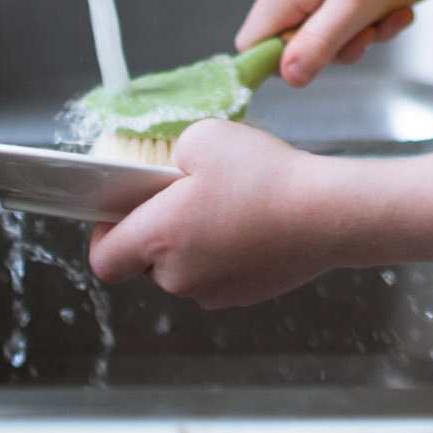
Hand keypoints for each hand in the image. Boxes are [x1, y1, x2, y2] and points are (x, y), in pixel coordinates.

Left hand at [87, 121, 343, 307]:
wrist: (329, 213)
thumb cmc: (265, 176)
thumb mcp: (201, 137)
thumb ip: (166, 154)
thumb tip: (166, 171)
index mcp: (159, 239)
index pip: (104, 259)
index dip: (105, 232)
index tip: (122, 208)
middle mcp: (180, 277)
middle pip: (145, 261)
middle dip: (157, 229)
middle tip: (185, 192)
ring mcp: (215, 292)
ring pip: (185, 268)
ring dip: (193, 241)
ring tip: (226, 202)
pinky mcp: (246, 296)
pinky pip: (218, 272)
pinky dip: (225, 251)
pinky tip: (250, 220)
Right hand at [237, 0, 431, 84]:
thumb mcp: (350, 8)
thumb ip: (317, 45)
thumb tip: (288, 77)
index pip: (251, 48)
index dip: (280, 65)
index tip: (320, 63)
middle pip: (292, 42)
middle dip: (336, 48)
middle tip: (370, 36)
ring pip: (321, 26)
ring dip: (359, 31)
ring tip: (393, 16)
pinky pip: (335, 8)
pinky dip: (364, 13)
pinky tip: (394, 6)